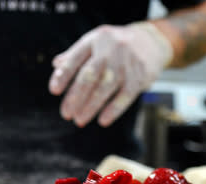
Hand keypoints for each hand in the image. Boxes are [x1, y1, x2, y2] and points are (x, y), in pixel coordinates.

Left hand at [49, 22, 172, 127]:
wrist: (152, 41)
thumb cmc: (116, 47)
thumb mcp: (96, 43)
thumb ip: (76, 54)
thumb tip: (55, 66)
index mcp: (95, 40)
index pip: (75, 59)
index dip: (63, 76)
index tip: (54, 91)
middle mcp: (110, 49)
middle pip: (89, 75)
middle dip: (75, 96)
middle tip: (66, 114)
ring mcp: (126, 63)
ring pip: (105, 87)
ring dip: (90, 106)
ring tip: (79, 120)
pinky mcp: (140, 76)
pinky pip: (125, 96)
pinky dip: (113, 110)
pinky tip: (102, 121)